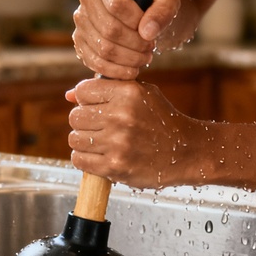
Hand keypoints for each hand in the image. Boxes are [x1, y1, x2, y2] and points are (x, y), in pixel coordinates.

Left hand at [65, 78, 201, 188]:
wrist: (186, 152)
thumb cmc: (162, 120)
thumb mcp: (141, 94)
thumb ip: (106, 89)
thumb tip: (69, 95)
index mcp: (128, 93)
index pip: (83, 91)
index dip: (85, 99)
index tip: (95, 107)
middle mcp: (121, 116)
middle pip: (75, 116)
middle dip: (84, 122)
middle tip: (99, 128)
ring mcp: (118, 143)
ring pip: (74, 139)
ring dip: (84, 142)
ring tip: (101, 143)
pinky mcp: (115, 166)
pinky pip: (79, 160)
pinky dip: (85, 159)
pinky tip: (100, 156)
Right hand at [72, 0, 179, 79]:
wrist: (139, 9)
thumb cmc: (154, 1)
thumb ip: (164, 10)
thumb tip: (146, 33)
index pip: (117, 5)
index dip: (137, 23)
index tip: (151, 31)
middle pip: (109, 29)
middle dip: (135, 44)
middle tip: (151, 48)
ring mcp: (80, 18)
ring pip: (102, 47)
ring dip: (128, 59)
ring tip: (145, 58)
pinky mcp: (79, 39)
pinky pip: (93, 61)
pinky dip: (114, 71)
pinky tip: (132, 70)